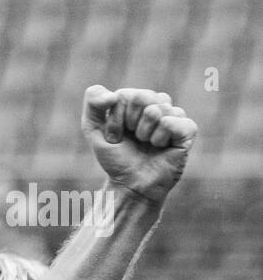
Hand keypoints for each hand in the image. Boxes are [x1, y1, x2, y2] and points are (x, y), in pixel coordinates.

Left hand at [81, 85, 196, 204]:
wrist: (131, 185)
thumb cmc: (115, 158)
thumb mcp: (94, 129)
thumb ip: (93, 103)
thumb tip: (112, 94)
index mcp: (136, 101)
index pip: (125, 95)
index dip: (116, 119)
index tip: (114, 136)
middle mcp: (157, 104)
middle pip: (142, 97)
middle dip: (130, 124)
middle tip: (133, 139)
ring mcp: (174, 116)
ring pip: (156, 110)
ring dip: (144, 133)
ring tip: (147, 144)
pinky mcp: (187, 130)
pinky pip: (171, 122)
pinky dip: (160, 137)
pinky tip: (162, 147)